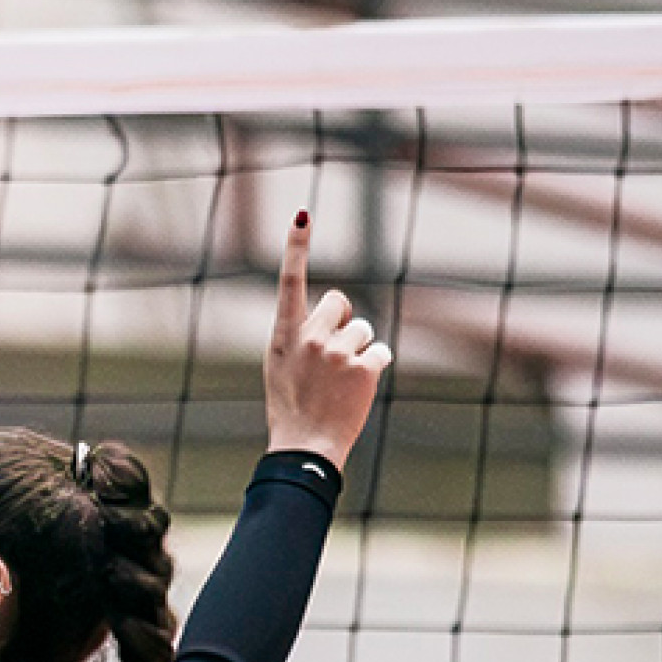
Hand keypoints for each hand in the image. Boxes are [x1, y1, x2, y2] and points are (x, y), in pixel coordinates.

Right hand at [263, 210, 392, 469]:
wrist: (304, 447)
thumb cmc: (291, 406)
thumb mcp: (281, 366)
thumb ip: (300, 334)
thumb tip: (336, 309)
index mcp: (283, 335)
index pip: (290, 282)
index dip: (296, 246)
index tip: (302, 214)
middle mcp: (310, 337)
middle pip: (340, 303)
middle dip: (342, 321)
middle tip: (330, 357)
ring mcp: (338, 352)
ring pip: (363, 330)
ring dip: (359, 351)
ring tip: (341, 382)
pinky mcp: (364, 367)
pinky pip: (380, 352)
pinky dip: (374, 369)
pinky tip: (358, 389)